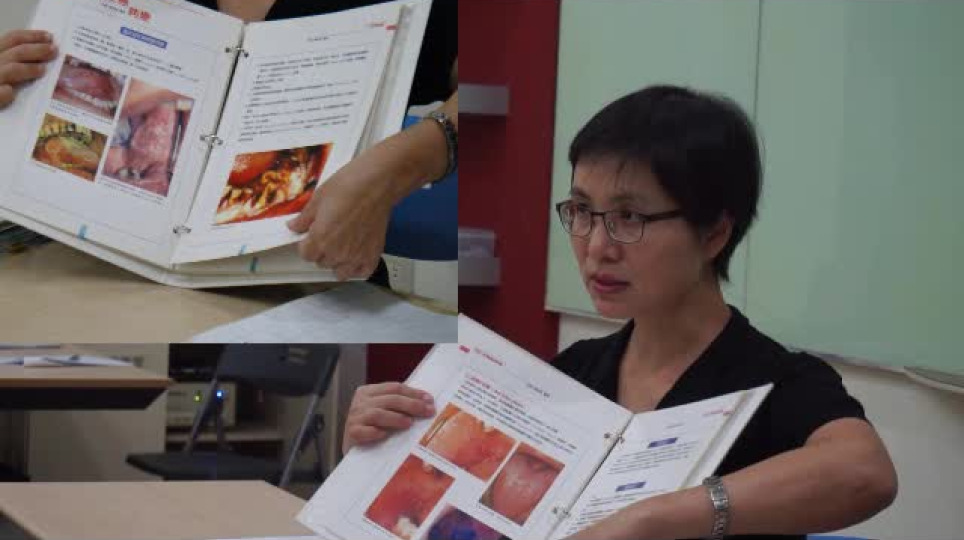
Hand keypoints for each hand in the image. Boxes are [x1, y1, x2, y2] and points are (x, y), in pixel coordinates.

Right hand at [0, 30, 57, 108]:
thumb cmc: (1, 82)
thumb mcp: (4, 66)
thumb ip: (15, 60)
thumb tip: (42, 55)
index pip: (12, 39)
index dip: (32, 36)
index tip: (49, 37)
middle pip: (15, 52)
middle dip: (37, 50)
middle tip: (54, 51)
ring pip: (10, 70)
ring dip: (28, 69)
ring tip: (43, 70)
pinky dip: (5, 93)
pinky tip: (11, 93)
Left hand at [287, 141, 402, 280]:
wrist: (377, 184)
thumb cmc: (349, 186)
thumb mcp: (319, 198)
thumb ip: (304, 218)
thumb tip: (294, 226)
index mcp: (320, 239)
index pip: (305, 255)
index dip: (306, 244)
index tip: (311, 236)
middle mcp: (337, 252)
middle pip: (322, 263)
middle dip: (322, 251)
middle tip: (329, 236)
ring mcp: (356, 256)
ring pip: (340, 272)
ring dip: (338, 262)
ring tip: (341, 248)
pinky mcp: (373, 254)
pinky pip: (362, 272)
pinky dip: (357, 268)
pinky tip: (356, 257)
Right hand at [342, 382, 435, 453]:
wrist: (351, 447)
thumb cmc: (370, 427)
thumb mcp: (381, 410)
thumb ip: (396, 405)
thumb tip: (425, 404)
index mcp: (368, 391)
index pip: (395, 388)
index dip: (414, 393)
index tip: (429, 400)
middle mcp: (360, 402)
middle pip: (390, 399)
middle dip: (412, 405)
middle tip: (427, 411)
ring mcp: (355, 417)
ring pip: (378, 413)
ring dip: (396, 418)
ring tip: (410, 423)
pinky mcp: (352, 432)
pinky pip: (365, 431)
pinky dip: (376, 432)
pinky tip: (385, 434)